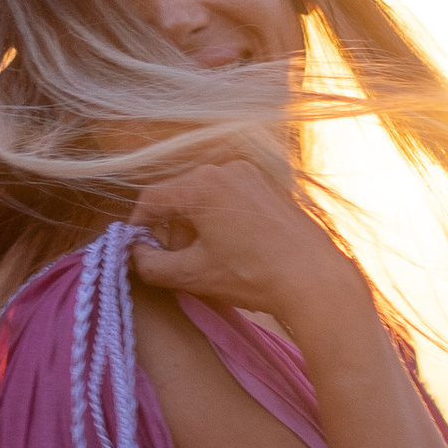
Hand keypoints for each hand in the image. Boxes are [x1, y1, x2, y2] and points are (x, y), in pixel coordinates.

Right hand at [126, 143, 359, 330]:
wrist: (314, 278)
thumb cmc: (253, 275)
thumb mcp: (192, 274)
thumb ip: (150, 264)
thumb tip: (134, 254)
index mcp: (201, 184)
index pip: (151, 200)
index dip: (139, 227)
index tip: (138, 250)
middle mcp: (226, 169)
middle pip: (180, 196)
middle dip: (173, 230)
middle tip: (180, 263)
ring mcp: (252, 175)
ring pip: (206, 197)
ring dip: (198, 226)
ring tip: (211, 260)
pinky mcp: (271, 187)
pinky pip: (232, 198)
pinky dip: (223, 220)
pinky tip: (236, 250)